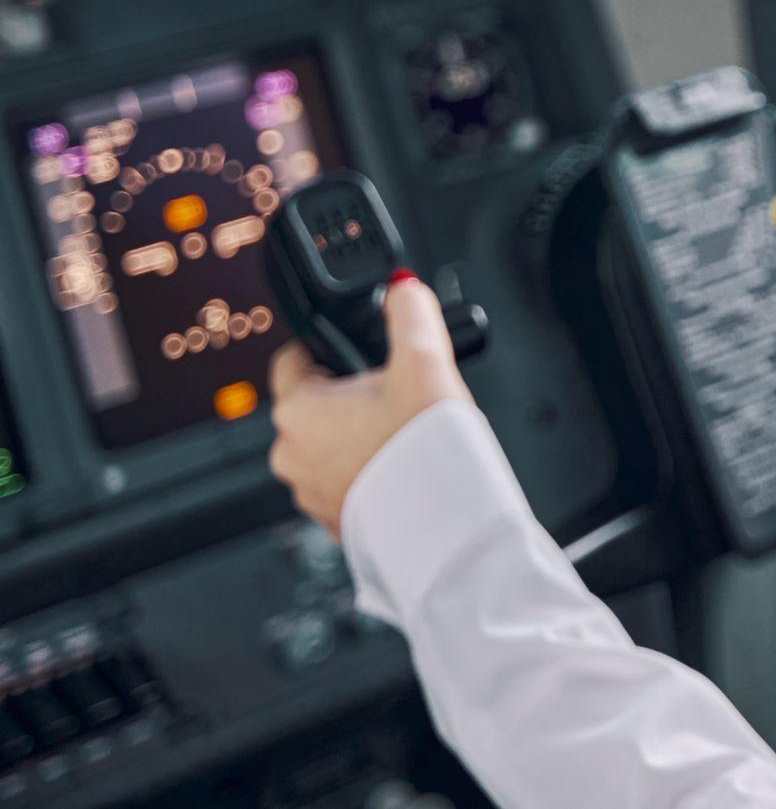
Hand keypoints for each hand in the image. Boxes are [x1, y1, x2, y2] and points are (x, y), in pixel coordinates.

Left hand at [268, 272, 472, 537]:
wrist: (446, 522)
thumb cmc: (425, 447)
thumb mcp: (425, 358)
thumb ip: (411, 311)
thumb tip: (404, 290)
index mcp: (297, 411)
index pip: (291, 361)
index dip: (324, 347)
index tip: (352, 347)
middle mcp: (291, 455)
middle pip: (315, 406)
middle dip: (351, 394)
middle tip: (396, 390)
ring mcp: (310, 493)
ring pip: (329, 446)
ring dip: (359, 435)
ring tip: (405, 430)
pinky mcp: (336, 522)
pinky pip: (346, 482)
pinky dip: (370, 470)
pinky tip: (405, 463)